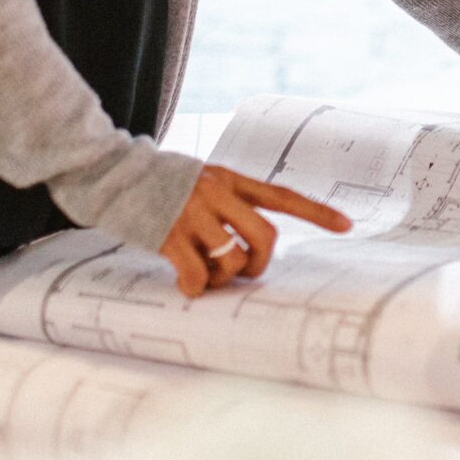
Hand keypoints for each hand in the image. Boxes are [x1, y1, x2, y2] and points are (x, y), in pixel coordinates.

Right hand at [159, 165, 350, 295]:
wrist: (112, 172)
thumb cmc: (160, 183)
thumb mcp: (201, 179)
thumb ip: (227, 201)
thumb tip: (247, 245)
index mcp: (230, 179)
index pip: (282, 196)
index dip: (316, 213)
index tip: (347, 225)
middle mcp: (216, 193)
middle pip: (265, 236)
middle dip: (261, 264)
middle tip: (244, 273)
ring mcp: (192, 214)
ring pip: (233, 259)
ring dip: (225, 279)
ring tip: (207, 276)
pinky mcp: (167, 235)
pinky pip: (196, 274)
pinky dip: (196, 287)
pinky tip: (186, 284)